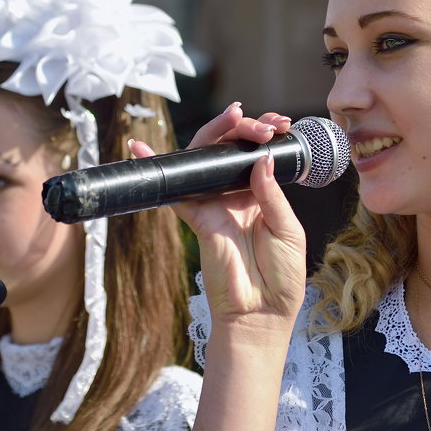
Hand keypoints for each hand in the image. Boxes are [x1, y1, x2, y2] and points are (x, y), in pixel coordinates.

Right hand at [130, 104, 307, 340]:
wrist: (261, 313)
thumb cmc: (281, 277)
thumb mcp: (288, 230)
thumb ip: (272, 194)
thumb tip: (261, 158)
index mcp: (263, 197)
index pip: (258, 156)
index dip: (264, 137)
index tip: (278, 124)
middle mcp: (237, 196)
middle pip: (230, 151)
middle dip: (242, 128)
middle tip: (258, 120)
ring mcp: (215, 205)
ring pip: (205, 160)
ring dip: (215, 134)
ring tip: (232, 117)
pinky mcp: (197, 218)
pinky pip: (176, 190)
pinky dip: (160, 167)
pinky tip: (142, 147)